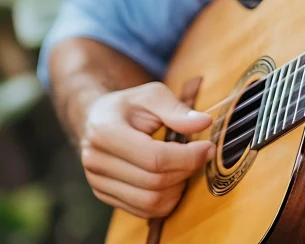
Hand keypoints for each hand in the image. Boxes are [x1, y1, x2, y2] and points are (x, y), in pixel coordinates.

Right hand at [80, 82, 214, 218]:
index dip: (187, 156)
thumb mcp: (152, 95)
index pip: (154, 158)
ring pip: (149, 202)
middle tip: (203, 154)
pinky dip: (167, 199)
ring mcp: (98, 183)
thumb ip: (177, 110)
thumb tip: (204, 123)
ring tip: (188, 165)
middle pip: (153, 181)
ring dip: (178, 187)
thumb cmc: (129, 105)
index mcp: (105, 132)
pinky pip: (143, 210)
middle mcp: (96, 162)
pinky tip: (175, 178)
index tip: (208, 147)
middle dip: (186, 170)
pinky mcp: (106, 196)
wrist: (97, 118)